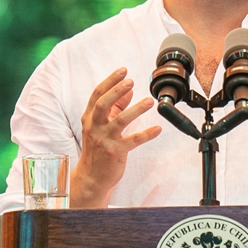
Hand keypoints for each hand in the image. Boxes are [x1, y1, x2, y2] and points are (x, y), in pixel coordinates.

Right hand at [73, 68, 161, 205]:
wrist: (92, 176)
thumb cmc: (97, 148)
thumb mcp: (101, 125)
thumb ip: (115, 107)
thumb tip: (128, 91)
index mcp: (90, 118)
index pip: (97, 95)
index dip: (110, 81)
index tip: (123, 71)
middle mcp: (95, 127)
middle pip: (103, 105)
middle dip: (116, 91)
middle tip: (131, 81)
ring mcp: (105, 140)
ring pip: (119, 121)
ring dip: (135, 110)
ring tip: (149, 101)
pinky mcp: (115, 152)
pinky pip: (133, 141)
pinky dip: (147, 134)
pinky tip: (158, 128)